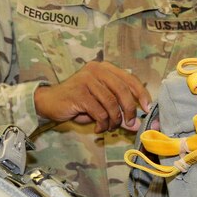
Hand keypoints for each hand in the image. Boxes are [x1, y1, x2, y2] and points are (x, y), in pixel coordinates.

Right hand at [34, 61, 150, 132]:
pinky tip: (98, 128)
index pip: (130, 79)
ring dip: (114, 120)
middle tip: (129, 124)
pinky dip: (102, 123)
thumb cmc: (79, 102)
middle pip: (123, 91)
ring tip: (108, 127)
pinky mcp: (79, 93)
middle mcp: (97, 70)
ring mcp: (87, 80)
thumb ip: (119, 110)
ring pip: (111, 104)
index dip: (141, 94)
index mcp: (105, 68)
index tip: (147, 108)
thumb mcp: (102, 104)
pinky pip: (99, 112)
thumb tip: (136, 125)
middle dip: (129, 111)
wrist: (49, 102)